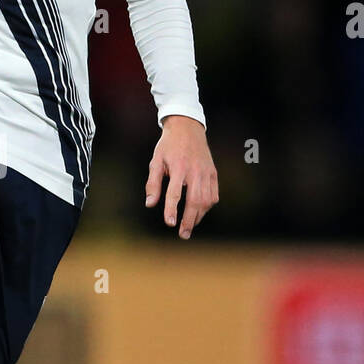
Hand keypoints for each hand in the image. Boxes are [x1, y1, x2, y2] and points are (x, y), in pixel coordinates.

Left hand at [145, 115, 217, 239]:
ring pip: (206, 200)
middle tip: (183, 234)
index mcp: (178, 167)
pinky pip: (213, 195)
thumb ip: (153, 184)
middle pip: (194, 200)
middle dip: (189, 220)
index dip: (171, 209)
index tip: (170, 223)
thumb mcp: (156, 161)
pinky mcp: (213, 173)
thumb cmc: (168, 146)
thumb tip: (150, 204)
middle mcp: (195, 171)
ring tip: (189, 226)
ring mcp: (207, 172)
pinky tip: (199, 213)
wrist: (188, 128)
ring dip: (198, 216)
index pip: (175, 193)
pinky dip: (207, 207)